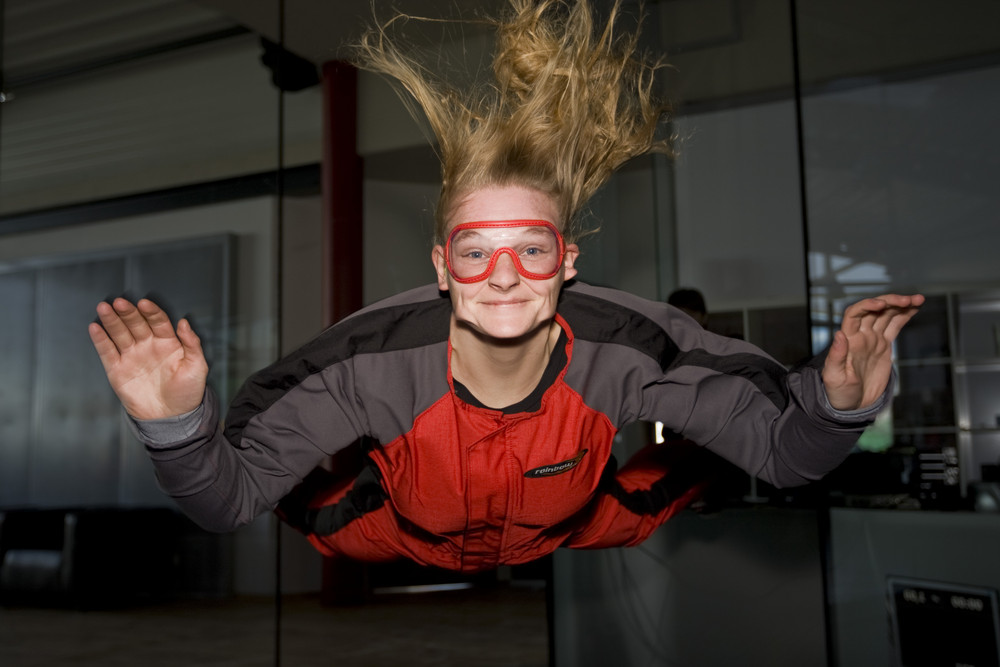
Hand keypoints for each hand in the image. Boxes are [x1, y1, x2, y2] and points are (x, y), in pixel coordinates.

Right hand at [89, 298, 208, 419]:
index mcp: (168, 343)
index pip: (158, 321)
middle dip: (128, 313)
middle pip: (136, 324)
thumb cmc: (187, 392)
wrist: (171, 418)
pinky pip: (107, 352)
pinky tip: (95, 327)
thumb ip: (192, 343)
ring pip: (119, 334)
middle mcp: (148, 346)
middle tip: (120, 303)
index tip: (144, 303)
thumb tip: (184, 322)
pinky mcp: (117, 370)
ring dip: (111, 320)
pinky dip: (100, 340)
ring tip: (104, 308)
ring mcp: (132, 356)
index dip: (151, 312)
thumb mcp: (198, 366)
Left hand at [822, 294, 924, 410]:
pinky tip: (915, 307)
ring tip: (918, 299)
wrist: (852, 404)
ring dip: (901, 304)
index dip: (867, 305)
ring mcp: (872, 339)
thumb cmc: (838, 392)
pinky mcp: (883, 346)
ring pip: (887, 315)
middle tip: (907, 300)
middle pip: (874, 310)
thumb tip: (838, 334)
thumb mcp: (834, 377)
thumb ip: (836, 356)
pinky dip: (904, 315)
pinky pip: (895, 326)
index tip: (881, 304)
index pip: (855, 314)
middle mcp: (860, 335)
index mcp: (848, 340)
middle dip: (890, 301)